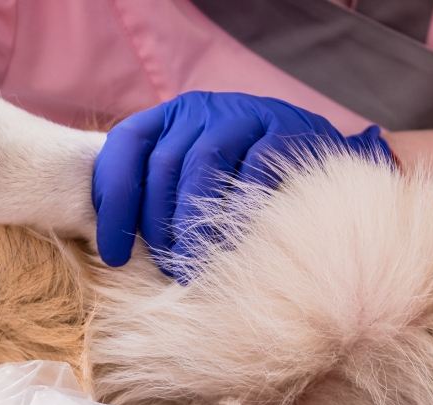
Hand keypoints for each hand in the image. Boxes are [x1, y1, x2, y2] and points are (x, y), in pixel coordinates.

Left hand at [91, 92, 391, 281]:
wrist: (321, 158)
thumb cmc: (247, 180)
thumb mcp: (198, 178)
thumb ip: (162, 196)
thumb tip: (115, 246)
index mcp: (172, 116)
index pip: (125, 147)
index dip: (112, 202)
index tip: (112, 254)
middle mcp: (203, 107)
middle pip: (162, 164)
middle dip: (156, 224)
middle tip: (166, 268)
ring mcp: (245, 114)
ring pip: (201, 165)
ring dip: (192, 222)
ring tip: (193, 265)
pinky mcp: (284, 130)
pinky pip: (252, 169)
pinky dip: (239, 209)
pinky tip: (234, 246)